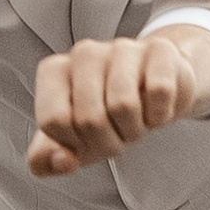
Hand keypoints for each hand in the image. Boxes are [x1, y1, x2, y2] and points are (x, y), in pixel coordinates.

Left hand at [30, 27, 209, 174]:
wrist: (153, 91)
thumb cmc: (108, 116)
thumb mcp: (72, 142)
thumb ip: (48, 160)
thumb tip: (63, 161)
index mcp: (54, 72)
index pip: (54, 121)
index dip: (75, 143)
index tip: (85, 136)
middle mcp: (83, 53)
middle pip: (90, 119)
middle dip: (109, 142)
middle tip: (116, 132)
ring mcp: (121, 48)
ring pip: (124, 106)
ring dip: (135, 129)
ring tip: (136, 119)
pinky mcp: (158, 49)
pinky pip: (158, 92)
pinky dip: (160, 114)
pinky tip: (154, 106)